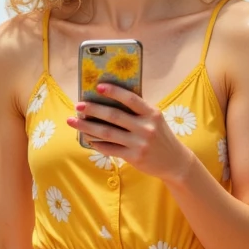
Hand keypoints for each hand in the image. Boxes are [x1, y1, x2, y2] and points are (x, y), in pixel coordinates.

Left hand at [67, 84, 191, 183]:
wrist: (175, 162)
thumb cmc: (161, 137)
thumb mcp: (155, 120)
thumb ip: (138, 111)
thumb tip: (109, 100)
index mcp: (152, 114)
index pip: (131, 99)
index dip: (114, 91)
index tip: (98, 86)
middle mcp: (146, 128)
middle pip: (114, 116)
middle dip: (93, 109)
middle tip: (78, 105)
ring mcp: (139, 143)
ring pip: (108, 133)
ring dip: (88, 127)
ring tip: (74, 121)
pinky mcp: (134, 157)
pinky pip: (111, 149)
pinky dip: (97, 144)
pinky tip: (88, 139)